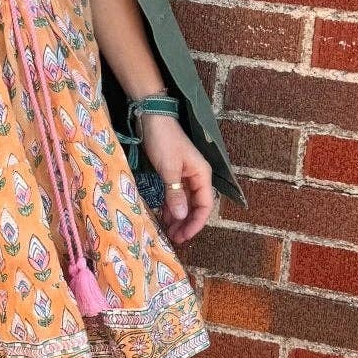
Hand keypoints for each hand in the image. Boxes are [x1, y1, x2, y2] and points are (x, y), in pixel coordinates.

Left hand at [138, 113, 215, 246]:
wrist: (151, 118)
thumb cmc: (164, 140)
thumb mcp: (169, 168)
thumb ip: (174, 193)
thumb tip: (180, 216)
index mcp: (202, 175)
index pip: (205, 205)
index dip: (196, 223)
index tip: (185, 236)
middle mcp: (196, 178)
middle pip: (196, 207)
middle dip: (186, 224)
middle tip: (174, 239)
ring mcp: (184, 177)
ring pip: (184, 203)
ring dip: (178, 218)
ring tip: (167, 233)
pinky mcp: (172, 175)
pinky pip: (174, 196)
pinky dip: (169, 208)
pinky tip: (162, 218)